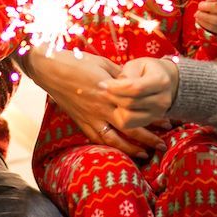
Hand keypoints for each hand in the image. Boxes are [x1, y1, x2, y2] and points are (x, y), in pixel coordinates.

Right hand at [21, 49, 164, 156]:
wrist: (50, 68)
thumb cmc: (77, 62)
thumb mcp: (104, 63)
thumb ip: (120, 76)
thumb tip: (135, 84)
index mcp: (110, 91)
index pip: (137, 108)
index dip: (154, 117)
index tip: (166, 122)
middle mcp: (101, 107)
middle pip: (130, 128)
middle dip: (148, 138)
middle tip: (162, 145)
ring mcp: (90, 116)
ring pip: (114, 139)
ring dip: (131, 149)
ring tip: (145, 154)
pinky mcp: (80, 121)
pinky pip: (97, 138)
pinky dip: (110, 146)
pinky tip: (119, 150)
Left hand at [101, 57, 177, 130]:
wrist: (167, 83)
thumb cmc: (148, 70)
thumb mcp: (138, 64)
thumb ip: (126, 74)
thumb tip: (111, 86)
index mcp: (161, 81)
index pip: (136, 88)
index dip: (116, 87)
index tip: (102, 84)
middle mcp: (162, 100)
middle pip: (130, 104)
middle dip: (112, 96)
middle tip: (102, 89)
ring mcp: (157, 113)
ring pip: (129, 118)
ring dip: (115, 108)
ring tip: (110, 97)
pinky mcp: (150, 121)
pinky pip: (130, 125)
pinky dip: (119, 116)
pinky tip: (116, 105)